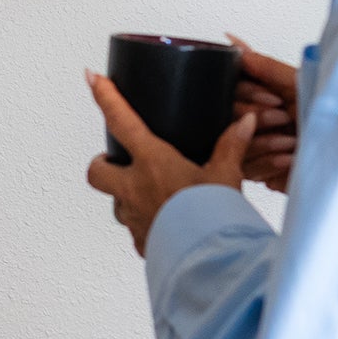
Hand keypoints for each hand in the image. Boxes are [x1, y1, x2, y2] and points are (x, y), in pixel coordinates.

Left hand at [85, 71, 256, 256]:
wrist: (208, 260)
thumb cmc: (212, 216)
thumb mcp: (225, 176)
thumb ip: (232, 146)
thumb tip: (246, 122)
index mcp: (152, 162)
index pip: (120, 120)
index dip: (104, 96)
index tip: (92, 78)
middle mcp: (133, 189)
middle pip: (96, 170)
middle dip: (101, 163)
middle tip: (115, 160)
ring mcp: (134, 218)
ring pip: (115, 203)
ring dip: (125, 196)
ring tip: (148, 193)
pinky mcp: (142, 243)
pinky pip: (135, 230)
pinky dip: (145, 224)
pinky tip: (165, 222)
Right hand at [229, 35, 299, 192]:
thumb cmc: (333, 119)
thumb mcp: (301, 85)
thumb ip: (267, 66)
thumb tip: (236, 42)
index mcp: (265, 95)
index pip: (234, 89)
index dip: (249, 93)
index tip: (274, 98)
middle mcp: (258, 119)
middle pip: (230, 116)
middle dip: (259, 118)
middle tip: (283, 118)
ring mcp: (257, 147)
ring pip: (235, 145)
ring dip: (266, 142)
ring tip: (291, 141)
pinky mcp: (261, 173)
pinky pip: (247, 169)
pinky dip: (269, 163)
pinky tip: (288, 158)